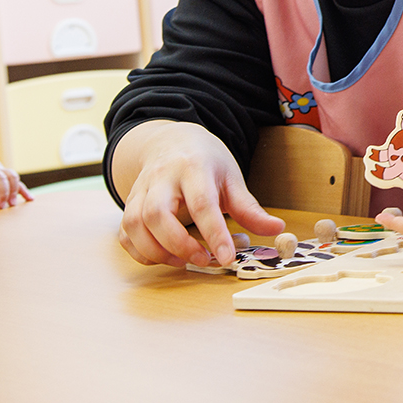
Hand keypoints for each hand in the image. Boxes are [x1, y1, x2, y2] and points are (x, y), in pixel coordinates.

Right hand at [113, 121, 283, 268]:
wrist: (171, 141)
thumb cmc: (205, 161)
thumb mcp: (231, 177)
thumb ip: (250, 207)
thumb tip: (277, 228)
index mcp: (193, 168)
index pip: (202, 203)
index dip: (214, 233)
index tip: (227, 257)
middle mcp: (162, 178)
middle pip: (157, 214)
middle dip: (179, 244)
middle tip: (204, 259)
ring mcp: (141, 190)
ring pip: (134, 225)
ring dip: (157, 251)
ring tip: (184, 261)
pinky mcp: (129, 204)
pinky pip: (125, 233)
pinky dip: (141, 252)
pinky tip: (164, 257)